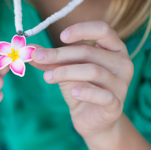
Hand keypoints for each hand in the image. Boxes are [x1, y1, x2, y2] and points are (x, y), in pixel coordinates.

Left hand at [29, 21, 133, 141]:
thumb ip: (50, 59)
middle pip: (90, 52)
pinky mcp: (116, 105)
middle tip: (38, 57)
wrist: (91, 120)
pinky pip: (103, 96)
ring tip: (47, 77)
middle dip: (60, 54)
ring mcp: (121, 85)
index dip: (82, 30)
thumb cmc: (80, 89)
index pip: (103, 30)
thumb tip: (28, 49)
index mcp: (114, 49)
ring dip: (66, 72)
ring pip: (94, 71)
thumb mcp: (64, 71)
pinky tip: (73, 93)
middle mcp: (122, 64)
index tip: (60, 36)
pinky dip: (87, 93)